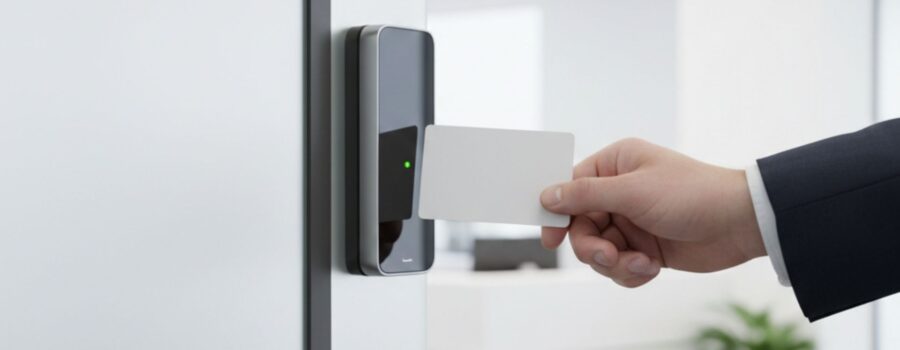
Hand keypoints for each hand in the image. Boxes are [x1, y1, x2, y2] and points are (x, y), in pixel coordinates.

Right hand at [540, 138, 765, 286]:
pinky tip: (652, 268)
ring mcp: (631, 221)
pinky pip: (618, 266)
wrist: (740, 224)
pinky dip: (630, 272)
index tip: (551, 239)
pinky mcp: (643, 247)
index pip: (570, 187)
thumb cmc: (691, 194)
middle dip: (592, 247)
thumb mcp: (633, 191)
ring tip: (641, 263)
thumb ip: (585, 195)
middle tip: (607, 256)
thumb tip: (547, 195)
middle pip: (581, 226)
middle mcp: (619, 191)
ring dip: (615, 263)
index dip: (557, 213)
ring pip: (598, 250)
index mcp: (615, 165)